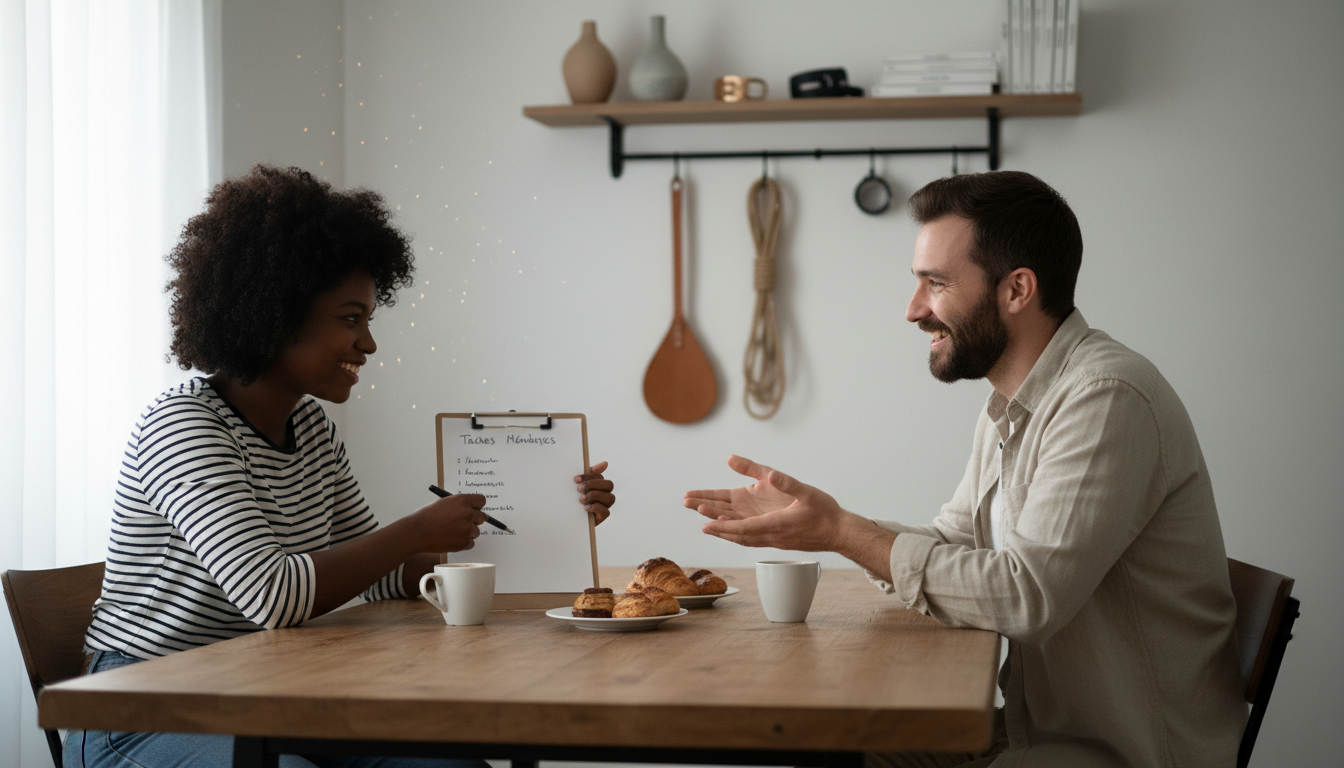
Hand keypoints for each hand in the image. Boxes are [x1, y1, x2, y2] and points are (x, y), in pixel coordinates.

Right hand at [409, 493, 486, 551]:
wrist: (417, 532)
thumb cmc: (425, 517)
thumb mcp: (443, 503)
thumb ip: (458, 505)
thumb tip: (468, 509)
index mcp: (462, 500)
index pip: (481, 500)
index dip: (477, 506)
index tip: (474, 509)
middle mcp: (468, 513)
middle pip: (482, 517)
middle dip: (474, 520)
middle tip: (462, 524)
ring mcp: (467, 528)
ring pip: (476, 532)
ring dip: (468, 533)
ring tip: (452, 533)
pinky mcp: (464, 542)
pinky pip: (471, 543)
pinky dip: (463, 543)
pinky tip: (451, 540)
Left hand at [575, 461, 614, 524]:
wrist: (569, 517)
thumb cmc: (576, 499)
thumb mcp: (581, 485)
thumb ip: (590, 474)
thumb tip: (606, 463)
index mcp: (600, 484)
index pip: (600, 476)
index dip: (590, 476)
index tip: (576, 479)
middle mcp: (606, 494)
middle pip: (609, 484)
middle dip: (593, 484)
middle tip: (579, 488)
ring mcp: (606, 505)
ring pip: (609, 498)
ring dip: (594, 496)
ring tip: (581, 499)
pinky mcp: (603, 516)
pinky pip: (606, 511)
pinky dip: (595, 508)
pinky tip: (586, 507)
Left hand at [683, 455, 853, 551]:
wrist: (838, 532)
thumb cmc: (824, 512)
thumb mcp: (806, 491)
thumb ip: (785, 482)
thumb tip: (767, 473)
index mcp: (775, 524)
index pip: (742, 527)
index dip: (722, 525)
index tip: (704, 522)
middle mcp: (769, 534)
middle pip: (734, 529)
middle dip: (712, 518)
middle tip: (689, 505)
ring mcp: (770, 538)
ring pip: (739, 534)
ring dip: (719, 524)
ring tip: (699, 513)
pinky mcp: (773, 537)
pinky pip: (747, 536)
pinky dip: (732, 530)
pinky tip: (724, 526)